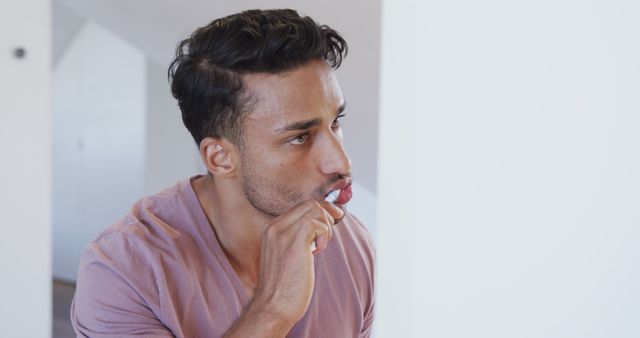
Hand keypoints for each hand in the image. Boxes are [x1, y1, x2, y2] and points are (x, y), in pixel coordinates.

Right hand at [253, 200, 343, 326]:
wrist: (272, 307)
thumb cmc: (282, 288)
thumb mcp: (285, 256)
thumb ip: (296, 240)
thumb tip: (317, 230)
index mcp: (271, 230)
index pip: (300, 207)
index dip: (320, 210)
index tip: (332, 217)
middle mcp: (275, 227)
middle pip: (309, 204)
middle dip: (328, 213)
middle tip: (334, 227)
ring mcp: (283, 233)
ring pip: (315, 210)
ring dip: (326, 226)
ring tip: (322, 246)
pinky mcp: (295, 242)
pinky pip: (318, 223)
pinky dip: (325, 234)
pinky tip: (319, 250)